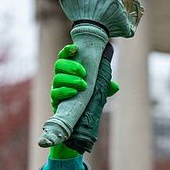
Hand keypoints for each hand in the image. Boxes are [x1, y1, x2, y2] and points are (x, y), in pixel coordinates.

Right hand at [49, 44, 118, 158]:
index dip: (68, 51)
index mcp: (70, 70)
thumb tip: (115, 87)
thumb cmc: (88, 99)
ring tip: (83, 85)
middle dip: (72, 67)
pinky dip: (65, 91)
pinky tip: (74, 92)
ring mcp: (56, 88)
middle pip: (59, 65)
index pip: (65, 56)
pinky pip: (56, 93)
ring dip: (71, 80)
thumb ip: (105, 86)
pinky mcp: (55, 100)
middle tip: (84, 73)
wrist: (80, 121)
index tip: (76, 49)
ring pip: (57, 78)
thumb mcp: (99, 91)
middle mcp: (61, 77)